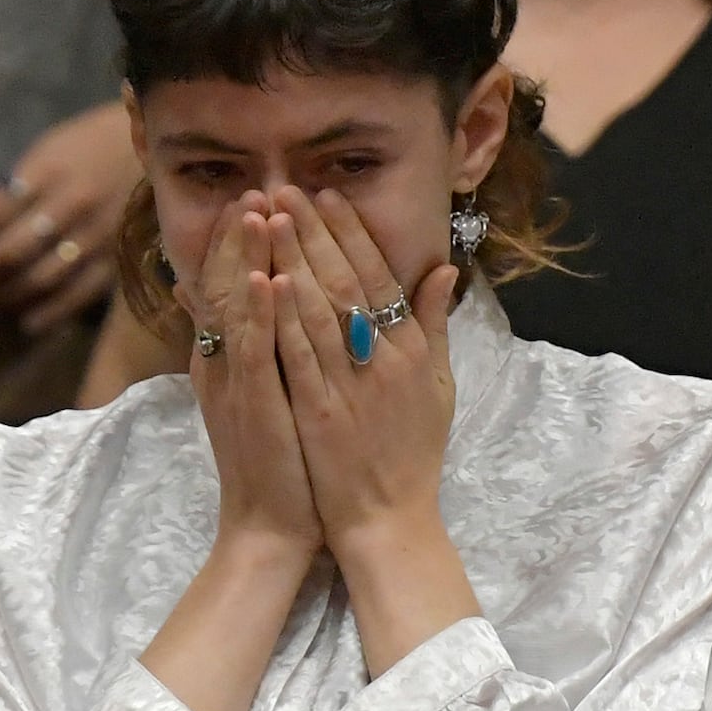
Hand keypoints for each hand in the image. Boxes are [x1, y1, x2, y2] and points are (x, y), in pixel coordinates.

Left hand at [0, 105, 138, 332]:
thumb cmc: (93, 146)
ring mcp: (98, 234)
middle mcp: (72, 204)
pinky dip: (50, 312)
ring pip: (40, 278)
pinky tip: (26, 322)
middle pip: (11, 251)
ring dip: (2, 296)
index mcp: (48, 169)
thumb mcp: (50, 149)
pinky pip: (79, 294)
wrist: (162, 148)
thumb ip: (18, 186)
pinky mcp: (120, 258)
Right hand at [188, 199, 323, 562]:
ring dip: (249, 258)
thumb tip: (251, 304)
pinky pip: (254, 353)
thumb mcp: (265, 396)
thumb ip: (256, 347)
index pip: (233, 288)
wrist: (269, 527)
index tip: (258, 199)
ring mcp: (236, 383)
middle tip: (257, 187)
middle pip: (231, 286)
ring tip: (259, 211)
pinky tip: (269, 279)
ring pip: (239, 308)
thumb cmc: (278, 463)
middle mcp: (226, 364)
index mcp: (231, 360)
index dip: (244, 243)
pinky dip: (259, 313)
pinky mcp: (254, 406)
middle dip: (245, 236)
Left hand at [266, 187, 457, 548]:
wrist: (390, 521)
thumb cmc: (412, 455)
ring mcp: (350, 386)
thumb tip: (445, 271)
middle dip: (313, 232)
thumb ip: (435, 328)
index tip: (327, 195)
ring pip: (319, 310)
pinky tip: (267, 282)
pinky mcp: (318, 413)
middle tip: (285, 189)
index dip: (352, 233)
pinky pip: (299, 357)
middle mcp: (383, 360)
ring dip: (292, 258)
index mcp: (411, 350)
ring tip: (268, 217)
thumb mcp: (438, 387)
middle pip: (346, 282)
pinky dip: (284, 318)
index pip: (380, 277)